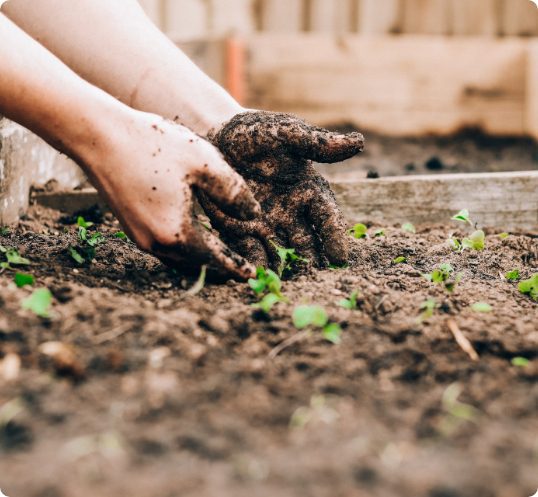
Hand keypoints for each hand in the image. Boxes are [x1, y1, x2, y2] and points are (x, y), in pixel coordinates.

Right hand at [82, 110, 259, 279]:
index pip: (215, 258)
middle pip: (196, 264)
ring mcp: (139, 237)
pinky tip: (193, 237)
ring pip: (178, 259)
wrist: (99, 136)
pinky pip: (164, 248)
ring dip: (201, 260)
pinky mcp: (130, 227)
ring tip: (220, 255)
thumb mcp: (204, 163)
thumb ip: (233, 192)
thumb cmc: (153, 145)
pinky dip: (184, 249)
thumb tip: (253, 215)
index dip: (236, 266)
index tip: (252, 275)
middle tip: (240, 268)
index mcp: (177, 232)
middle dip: (220, 268)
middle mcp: (155, 243)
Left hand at [200, 111, 363, 267]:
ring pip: (282, 253)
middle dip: (313, 263)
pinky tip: (258, 277)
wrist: (217, 137)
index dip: (335, 238)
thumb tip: (358, 142)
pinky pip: (251, 252)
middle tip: (316, 282)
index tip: (340, 258)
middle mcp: (292, 214)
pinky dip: (256, 264)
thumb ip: (317, 143)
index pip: (327, 219)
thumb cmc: (256, 133)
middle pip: (308, 244)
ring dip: (286, 269)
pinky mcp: (242, 231)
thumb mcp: (286, 134)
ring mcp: (268, 225)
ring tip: (289, 286)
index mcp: (309, 192)